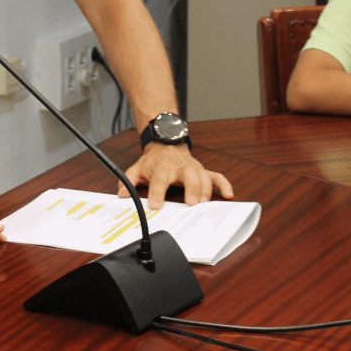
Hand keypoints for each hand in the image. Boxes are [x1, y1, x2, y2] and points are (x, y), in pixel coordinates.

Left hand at [118, 142, 233, 208]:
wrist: (166, 143)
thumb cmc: (153, 161)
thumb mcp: (137, 169)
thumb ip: (128, 181)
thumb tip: (122, 194)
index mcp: (162, 169)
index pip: (159, 181)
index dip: (157, 194)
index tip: (156, 206)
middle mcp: (179, 168)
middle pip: (188, 176)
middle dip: (191, 188)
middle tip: (191, 203)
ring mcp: (193, 168)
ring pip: (203, 176)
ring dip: (206, 189)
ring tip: (204, 204)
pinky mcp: (202, 170)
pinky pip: (216, 176)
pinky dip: (224, 184)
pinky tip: (228, 195)